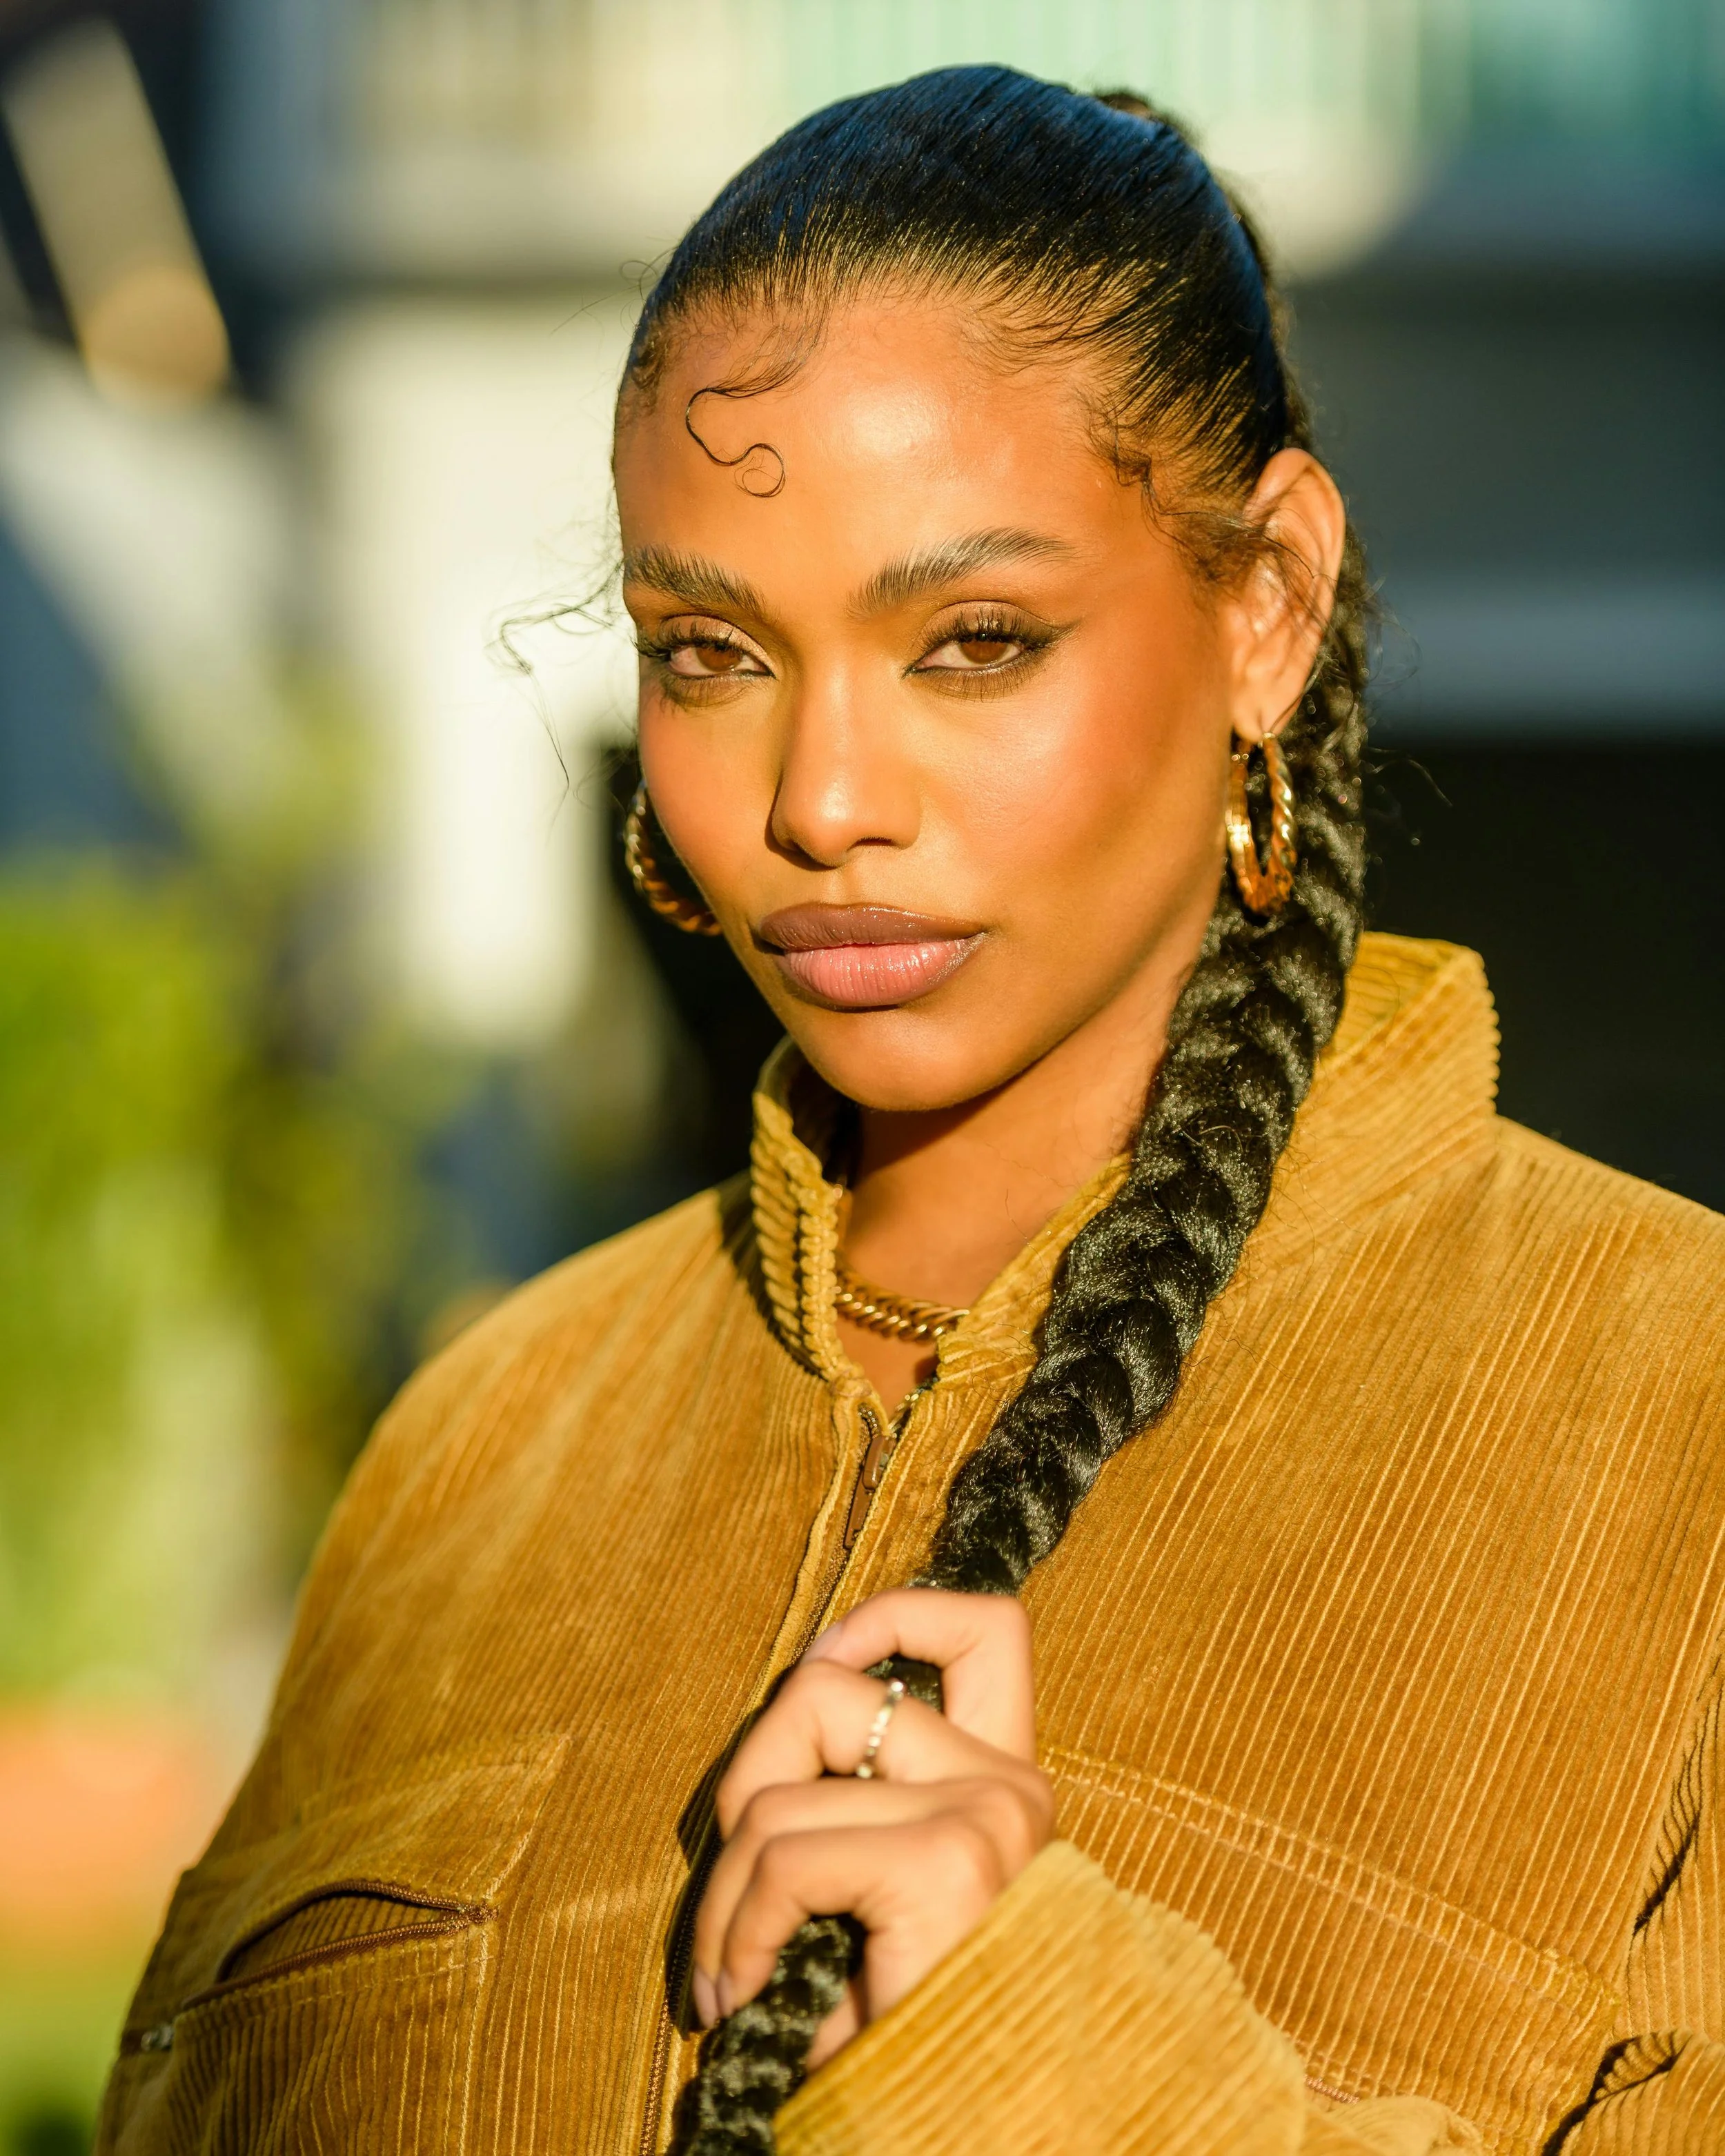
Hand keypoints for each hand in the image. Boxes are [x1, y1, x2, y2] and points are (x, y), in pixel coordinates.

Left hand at [691, 1589, 1053, 2066]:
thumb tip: (765, 1756)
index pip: (986, 1627)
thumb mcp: (880, 1910)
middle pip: (826, 1685)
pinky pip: (780, 1857)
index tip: (820, 1670)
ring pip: (779, 1787)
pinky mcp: (945, 1867)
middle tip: (732, 1890)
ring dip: (720, 1891)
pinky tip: (742, 1996)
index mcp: (1005, 1785)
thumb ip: (852, 1815)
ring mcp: (984, 1817)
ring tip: (728, 1972)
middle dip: (742, 1778)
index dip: (889, 1616)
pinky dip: (734, 1930)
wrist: (970, 2136)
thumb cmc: (914, 2035)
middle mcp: (1011, 1786)